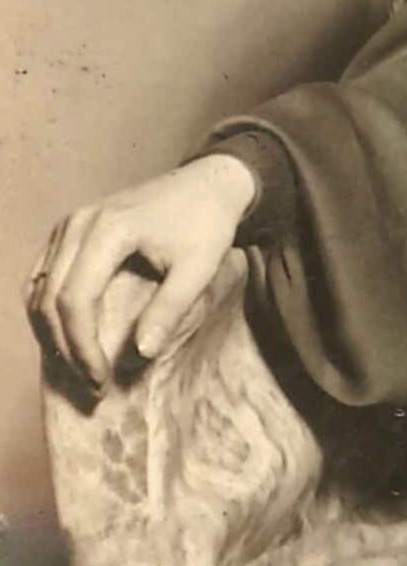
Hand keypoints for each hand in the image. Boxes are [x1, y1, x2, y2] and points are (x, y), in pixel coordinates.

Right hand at [31, 151, 259, 391]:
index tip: (101, 380)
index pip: (75, 299)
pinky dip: (46, 309)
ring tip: (78, 366)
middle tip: (92, 384)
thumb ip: (170, 309)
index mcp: (108, 230)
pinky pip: (41, 274)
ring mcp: (68, 223)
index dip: (82, 346)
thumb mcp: (199, 268)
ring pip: (37, 287)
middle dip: (65, 347)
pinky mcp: (68, 228)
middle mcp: (77, 223)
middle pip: (49, 297)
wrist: (210, 182)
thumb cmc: (207, 223)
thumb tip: (141, 354)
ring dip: (50, 332)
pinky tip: (66, 337)